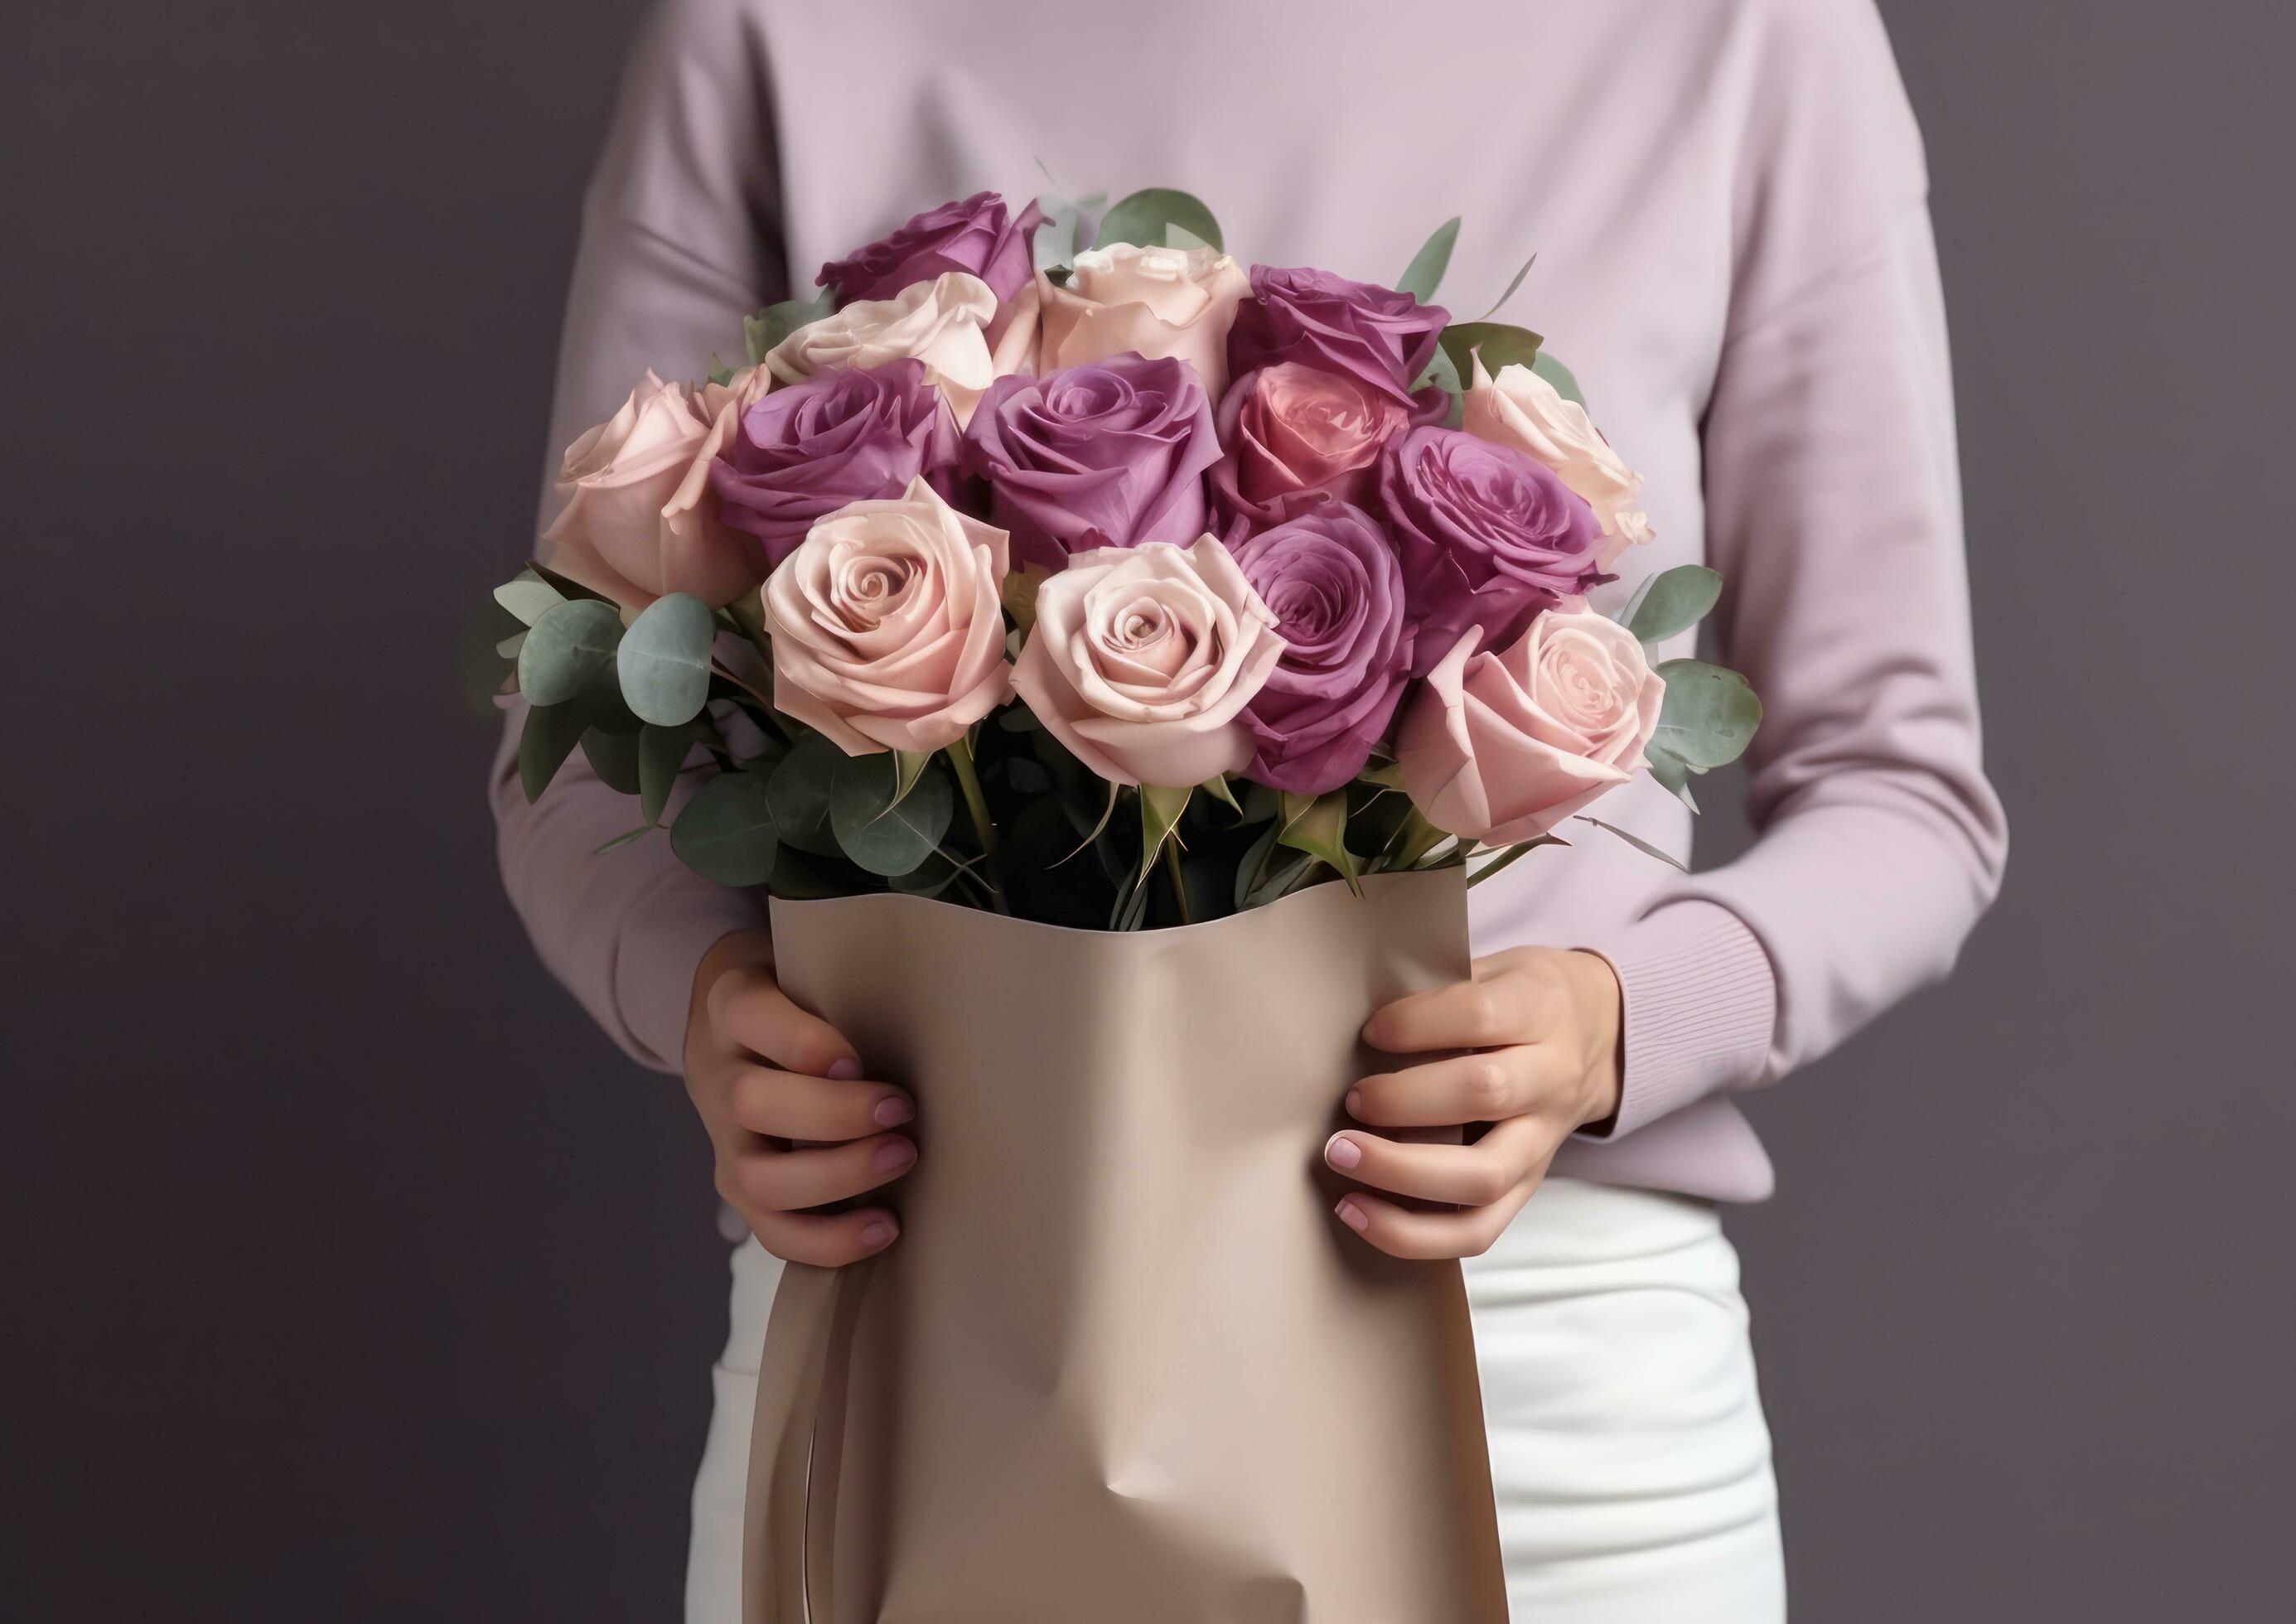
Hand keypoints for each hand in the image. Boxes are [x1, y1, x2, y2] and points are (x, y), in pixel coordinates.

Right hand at [683, 931, 916, 1265]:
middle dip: (832, 1115)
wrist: (733, 1028)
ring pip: (753, 1179)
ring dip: (836, 1178)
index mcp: (732, 1006)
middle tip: (901, 1111)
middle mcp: (718, 1076)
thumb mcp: (810, 970)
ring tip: (901, 1158)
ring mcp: (723, 1141)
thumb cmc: (798, 997)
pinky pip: (771, 1231)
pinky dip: (828, 1240)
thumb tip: (930, 1032)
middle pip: (749, 1104)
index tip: (860, 1059)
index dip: (805, 1044)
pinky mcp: (740, 1189)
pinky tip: (883, 1227)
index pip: (750, 1015)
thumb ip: (847, 992)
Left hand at [1327, 948, 1622, 1259]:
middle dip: (1403, 1102)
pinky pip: (1478, 1230)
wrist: (1597, 1034)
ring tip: (1342, 1158)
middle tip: (1349, 1102)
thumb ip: (1438, 990)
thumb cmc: (1520, 999)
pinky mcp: (1527, 1187)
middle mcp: (1550, 1079)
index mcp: (1539, 1010)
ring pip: (1483, 1177)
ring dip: (1401, 1174)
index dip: (1416, 1024)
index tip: (1370, 1031)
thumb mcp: (1494, 968)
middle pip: (1484, 1095)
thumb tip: (1350, 1018)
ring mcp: (1542, 1141)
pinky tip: (1358, 1212)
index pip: (1479, 1015)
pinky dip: (1414, 1234)